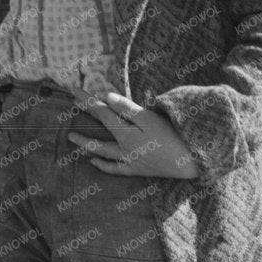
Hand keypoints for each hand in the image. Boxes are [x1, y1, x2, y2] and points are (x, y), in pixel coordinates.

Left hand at [69, 92, 199, 178]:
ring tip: (71, 137)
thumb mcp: (150, 119)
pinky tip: (93, 161)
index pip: (102, 112)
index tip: (74, 92)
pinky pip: (115, 169)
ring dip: (86, 144)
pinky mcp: (138, 170)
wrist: (190, 162)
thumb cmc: (173, 136)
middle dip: (86, 117)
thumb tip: (107, 98)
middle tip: (71, 106)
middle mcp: (123, 147)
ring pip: (102, 152)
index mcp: (126, 132)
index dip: (88, 101)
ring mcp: (129, 160)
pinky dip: (103, 165)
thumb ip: (127, 109)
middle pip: (99, 130)